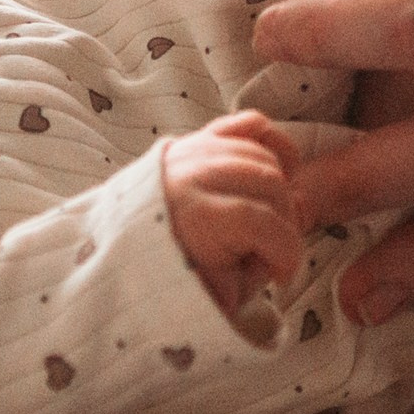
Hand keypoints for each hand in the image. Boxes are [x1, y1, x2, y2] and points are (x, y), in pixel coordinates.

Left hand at [162, 111, 307, 319]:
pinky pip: (251, 124)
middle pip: (271, 187)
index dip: (286, 253)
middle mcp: (198, 173)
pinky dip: (274, 141)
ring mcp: (199, 150)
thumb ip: (251, 276)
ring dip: (280, 195)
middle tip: (271, 252)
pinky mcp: (202, 137)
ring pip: (265, 159)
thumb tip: (280, 251)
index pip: (263, 223)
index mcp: (197, 214)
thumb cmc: (172, 267)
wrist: (128, 236)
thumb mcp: (211, 289)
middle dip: (284, 226)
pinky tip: (283, 169)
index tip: (282, 277)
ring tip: (269, 223)